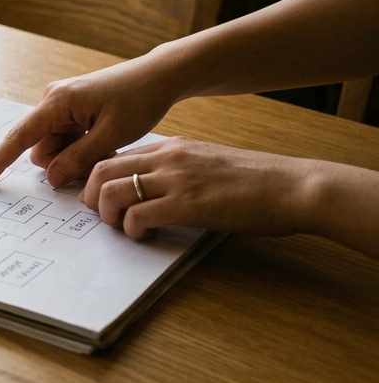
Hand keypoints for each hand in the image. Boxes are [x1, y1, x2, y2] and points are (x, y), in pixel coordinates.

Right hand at [0, 58, 179, 187]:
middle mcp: (51, 100)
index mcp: (57, 102)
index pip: (19, 138)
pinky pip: (64, 139)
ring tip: (106, 143)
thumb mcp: (112, 136)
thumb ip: (78, 159)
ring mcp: (59, 105)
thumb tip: (51, 178)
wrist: (158, 77)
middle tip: (101, 151)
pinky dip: (81, 146)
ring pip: (54, 147)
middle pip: (41, 148)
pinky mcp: (69, 109)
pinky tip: (103, 137)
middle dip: (65, 160)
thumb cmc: (139, 100)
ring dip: (76, 155)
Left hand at [79, 137, 314, 238]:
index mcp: (171, 146)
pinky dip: (132, 230)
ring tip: (123, 228)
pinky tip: (148, 235)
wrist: (293, 186)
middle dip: (90, 196)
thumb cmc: (257, 180)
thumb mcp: (208, 162)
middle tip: (101, 216)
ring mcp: (176, 180)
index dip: (98, 179)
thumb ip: (178, 169)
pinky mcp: (187, 205)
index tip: (98, 197)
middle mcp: (167, 158)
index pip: (115, 156)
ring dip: (108, 215)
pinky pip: (137, 216)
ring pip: (111, 192)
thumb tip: (152, 188)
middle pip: (101, 170)